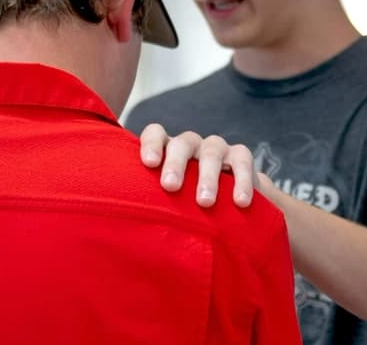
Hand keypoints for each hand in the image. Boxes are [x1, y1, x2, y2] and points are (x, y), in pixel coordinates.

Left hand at [139, 123, 256, 207]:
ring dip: (207, 177)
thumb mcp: (165, 200)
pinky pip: (242, 161)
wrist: (226, 204)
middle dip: (175, 164)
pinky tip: (240, 202)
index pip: (155, 134)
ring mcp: (214, 148)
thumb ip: (150, 204)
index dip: (151, 144)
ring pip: (211, 153)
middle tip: (170, 187)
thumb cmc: (183, 203)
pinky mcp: (240, 156)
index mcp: (166, 150)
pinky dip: (241, 181)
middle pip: (180, 144)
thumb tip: (124, 233)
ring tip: (204, 202)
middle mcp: (189, 145)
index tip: (149, 163)